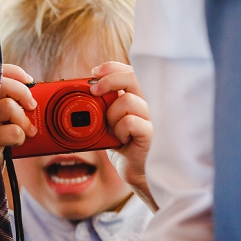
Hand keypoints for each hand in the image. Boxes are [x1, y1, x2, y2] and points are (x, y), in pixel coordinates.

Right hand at [0, 63, 37, 152]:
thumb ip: (13, 103)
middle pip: (3, 84)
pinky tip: (15, 143)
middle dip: (23, 93)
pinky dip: (20, 137)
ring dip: (23, 120)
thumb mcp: (4, 118)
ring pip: (8, 106)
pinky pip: (14, 131)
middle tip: (31, 105)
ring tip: (26, 131)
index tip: (29, 81)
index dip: (15, 73)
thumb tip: (32, 92)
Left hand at [90, 62, 156, 209]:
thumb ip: (105, 105)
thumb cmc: (124, 147)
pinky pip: (129, 121)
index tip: (94, 73)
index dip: (112, 68)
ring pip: (127, 101)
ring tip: (113, 130)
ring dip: (111, 115)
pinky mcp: (152, 132)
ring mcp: (154, 117)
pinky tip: (122, 140)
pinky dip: (119, 130)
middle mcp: (150, 103)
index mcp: (140, 98)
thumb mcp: (110, 122)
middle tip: (93, 91)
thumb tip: (86, 90)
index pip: (130, 71)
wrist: (136, 173)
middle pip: (132, 77)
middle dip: (109, 80)